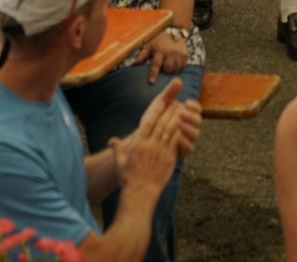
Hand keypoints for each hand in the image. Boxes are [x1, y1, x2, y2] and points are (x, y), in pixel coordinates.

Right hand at [112, 79, 183, 196]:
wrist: (140, 195)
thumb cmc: (129, 179)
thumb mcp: (120, 164)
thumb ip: (117, 149)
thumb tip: (111, 140)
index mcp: (139, 144)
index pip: (148, 121)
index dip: (157, 109)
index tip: (163, 101)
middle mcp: (150, 145)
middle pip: (162, 123)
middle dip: (170, 111)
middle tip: (176, 102)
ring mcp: (161, 152)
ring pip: (171, 130)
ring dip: (177, 118)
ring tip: (182, 111)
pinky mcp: (170, 159)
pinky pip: (176, 142)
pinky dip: (181, 132)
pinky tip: (184, 126)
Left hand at [133, 31, 189, 83]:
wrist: (173, 31)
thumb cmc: (157, 42)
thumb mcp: (148, 46)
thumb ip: (141, 56)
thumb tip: (133, 66)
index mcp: (159, 50)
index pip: (156, 64)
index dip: (153, 74)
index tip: (151, 82)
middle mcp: (170, 52)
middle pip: (167, 68)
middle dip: (164, 71)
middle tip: (162, 69)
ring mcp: (179, 54)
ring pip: (175, 69)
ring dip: (171, 71)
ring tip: (167, 67)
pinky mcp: (185, 55)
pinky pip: (182, 67)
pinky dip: (178, 69)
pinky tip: (174, 65)